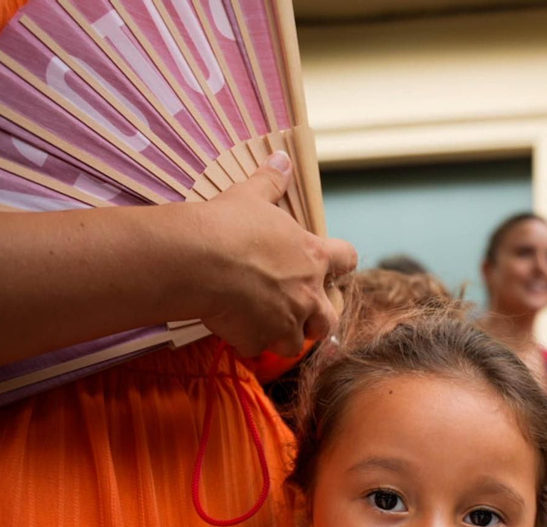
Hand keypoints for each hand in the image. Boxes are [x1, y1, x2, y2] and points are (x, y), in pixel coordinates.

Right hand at [190, 153, 357, 359]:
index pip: (348, 260)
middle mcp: (308, 294)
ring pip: (297, 343)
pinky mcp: (260, 340)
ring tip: (265, 326)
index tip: (334, 266)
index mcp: (313, 256)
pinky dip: (250, 342)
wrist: (198, 259)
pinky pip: (259, 349)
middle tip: (298, 310)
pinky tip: (234, 330)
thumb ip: (271, 180)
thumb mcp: (250, 196)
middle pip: (329, 318)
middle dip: (317, 318)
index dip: (343, 263)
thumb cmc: (227, 224)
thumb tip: (282, 157)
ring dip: (285, 337)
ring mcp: (287, 321)